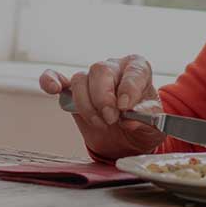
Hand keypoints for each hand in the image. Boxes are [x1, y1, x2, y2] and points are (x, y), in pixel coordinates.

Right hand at [38, 55, 163, 160]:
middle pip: (101, 70)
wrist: (127, 139)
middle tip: (111, 118)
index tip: (125, 107)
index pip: (133, 71)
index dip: (128, 88)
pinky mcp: (72, 90)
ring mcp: (91, 77)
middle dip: (103, 97)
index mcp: (138, 69)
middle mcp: (114, 67)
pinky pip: (56, 78)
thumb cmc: (143, 125)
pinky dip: (50, 80)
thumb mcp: (155, 126)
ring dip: (87, 104)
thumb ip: (148, 120)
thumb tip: (132, 119)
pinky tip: (52, 88)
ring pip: (80, 79)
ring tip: (100, 123)